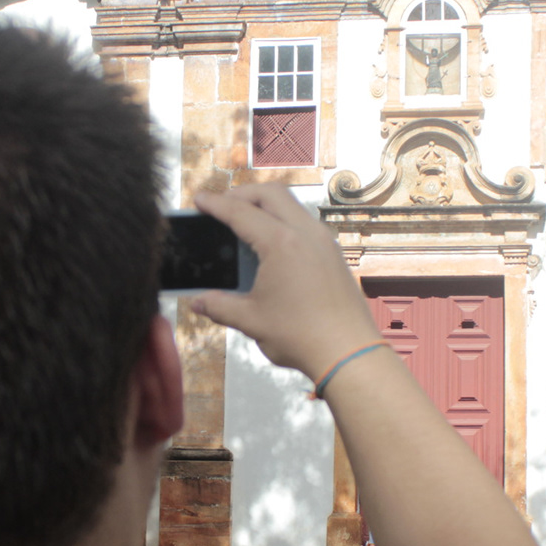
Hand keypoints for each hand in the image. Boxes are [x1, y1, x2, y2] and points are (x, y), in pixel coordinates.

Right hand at [188, 185, 377, 378]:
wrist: (349, 352)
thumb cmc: (300, 336)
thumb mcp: (251, 321)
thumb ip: (219, 306)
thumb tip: (197, 303)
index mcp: (281, 243)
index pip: (241, 212)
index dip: (215, 204)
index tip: (199, 199)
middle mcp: (305, 233)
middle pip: (271, 193)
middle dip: (242, 193)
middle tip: (221, 206)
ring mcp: (324, 240)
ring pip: (292, 205)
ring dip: (266, 205)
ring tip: (245, 221)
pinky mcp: (334, 253)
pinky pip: (305, 222)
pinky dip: (283, 220)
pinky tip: (272, 244)